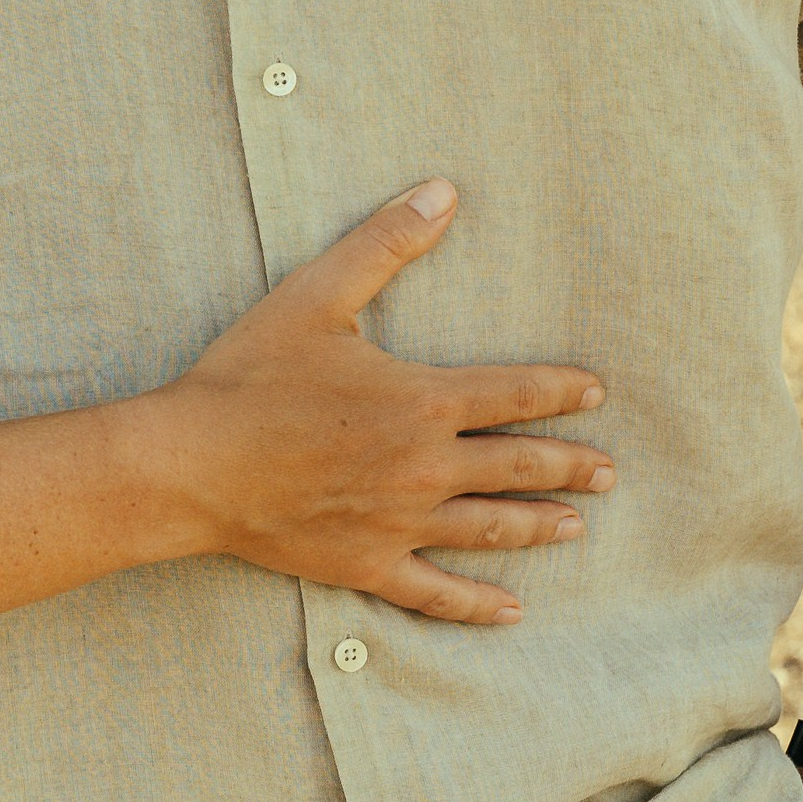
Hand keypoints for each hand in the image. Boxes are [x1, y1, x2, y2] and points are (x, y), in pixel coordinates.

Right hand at [148, 182, 613, 622]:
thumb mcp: (316, 294)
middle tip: (609, 471)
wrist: (193, 463)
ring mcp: (400, 522)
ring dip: (540, 525)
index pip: (513, 393)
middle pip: (518, 465)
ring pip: (491, 527)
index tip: (595, 392)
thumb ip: (385, 242)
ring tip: (577, 526)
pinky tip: (510, 610)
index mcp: (420, 400)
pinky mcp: (369, 564)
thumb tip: (443, 191)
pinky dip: (477, 604)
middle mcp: (425, 465)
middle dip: (570, 466)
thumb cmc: (250, 374)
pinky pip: (436, 591)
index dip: (560, 391)